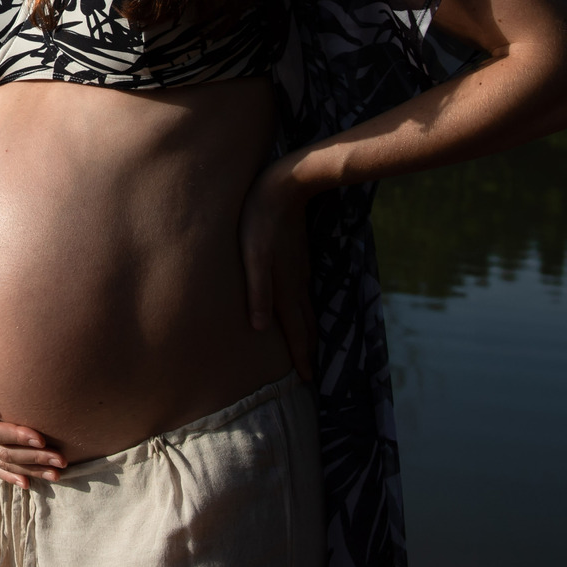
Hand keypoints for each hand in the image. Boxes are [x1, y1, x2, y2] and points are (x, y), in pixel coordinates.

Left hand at [239, 161, 314, 384]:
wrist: (287, 185)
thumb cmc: (260, 218)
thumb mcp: (252, 254)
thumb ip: (257, 289)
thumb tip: (259, 328)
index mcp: (286, 286)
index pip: (297, 330)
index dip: (302, 355)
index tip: (310, 380)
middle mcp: (298, 282)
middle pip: (307, 324)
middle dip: (310, 350)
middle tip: (315, 374)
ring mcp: (301, 269)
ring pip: (309, 309)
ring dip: (311, 332)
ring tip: (313, 348)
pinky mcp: (299, 257)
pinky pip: (307, 294)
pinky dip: (308, 311)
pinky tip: (305, 309)